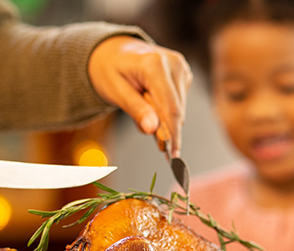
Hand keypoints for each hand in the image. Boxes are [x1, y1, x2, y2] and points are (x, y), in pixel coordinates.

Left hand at [88, 36, 192, 157]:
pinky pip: (177, 102)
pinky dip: (165, 112)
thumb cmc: (110, 70)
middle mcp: (174, 63)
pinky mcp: (183, 75)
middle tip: (162, 151)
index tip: (174, 155)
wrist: (114, 53)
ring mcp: (181, 68)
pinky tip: (151, 110)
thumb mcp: (115, 91)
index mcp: (155, 64)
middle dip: (168, 132)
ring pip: (179, 108)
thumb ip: (135, 109)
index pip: (170, 107)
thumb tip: (152, 130)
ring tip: (146, 122)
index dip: (173, 133)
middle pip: (177, 109)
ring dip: (164, 121)